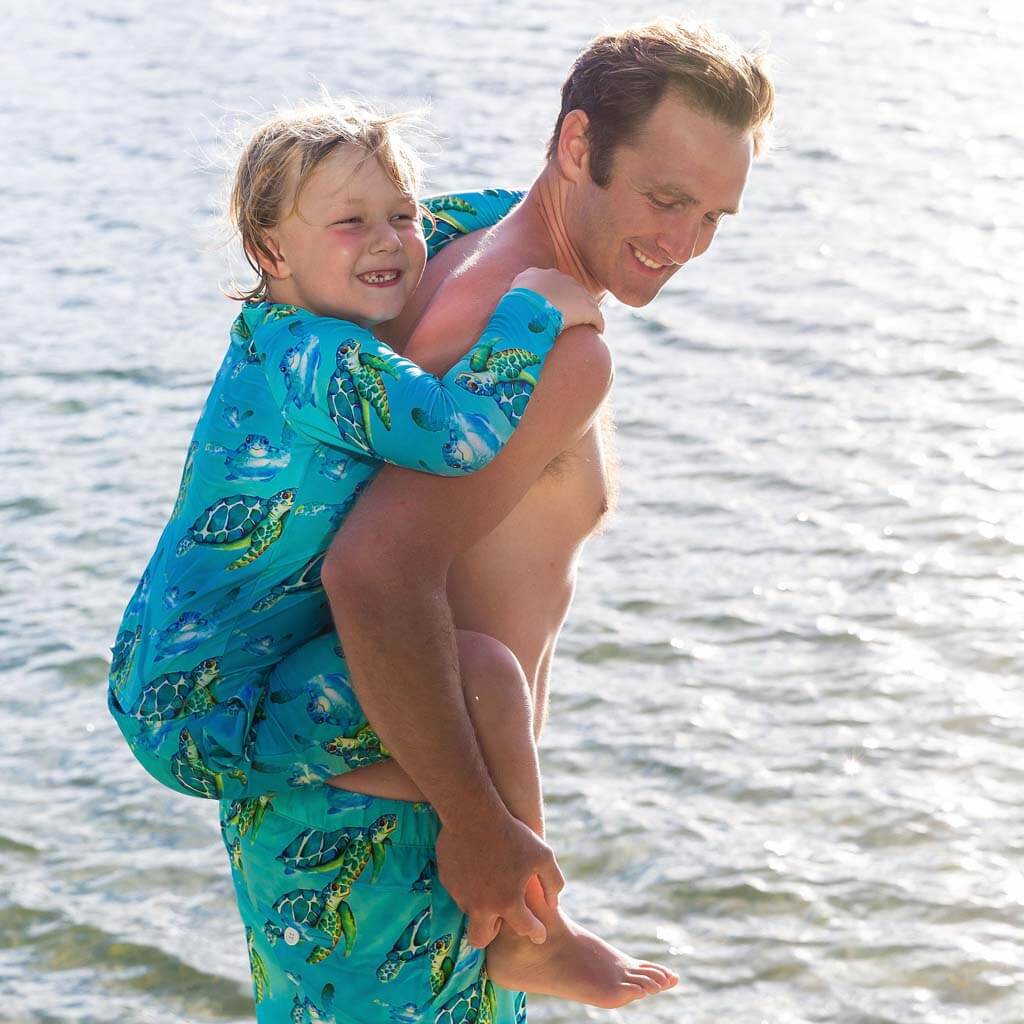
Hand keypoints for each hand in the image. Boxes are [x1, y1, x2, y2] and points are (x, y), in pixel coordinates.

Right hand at [436, 811, 564, 947]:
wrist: (471, 812)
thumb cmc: (512, 832)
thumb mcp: (543, 854)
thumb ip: (553, 882)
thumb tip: (554, 903)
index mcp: (508, 902)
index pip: (525, 929)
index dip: (536, 932)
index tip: (539, 933)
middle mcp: (482, 906)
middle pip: (480, 940)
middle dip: (490, 933)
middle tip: (500, 916)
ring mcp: (461, 895)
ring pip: (470, 913)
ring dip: (480, 905)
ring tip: (489, 881)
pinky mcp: (447, 881)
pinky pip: (458, 892)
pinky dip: (468, 886)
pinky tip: (476, 867)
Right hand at [512, 267, 604, 333]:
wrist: (525, 313)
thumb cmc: (513, 310)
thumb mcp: (509, 297)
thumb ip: (514, 297)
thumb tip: (510, 306)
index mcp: (540, 275)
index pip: (552, 282)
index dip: (555, 295)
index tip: (553, 306)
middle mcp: (560, 279)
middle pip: (571, 289)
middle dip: (573, 301)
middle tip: (571, 316)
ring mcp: (575, 292)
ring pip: (586, 301)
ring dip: (587, 313)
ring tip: (588, 324)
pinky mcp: (586, 308)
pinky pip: (596, 316)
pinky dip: (597, 323)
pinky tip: (598, 330)